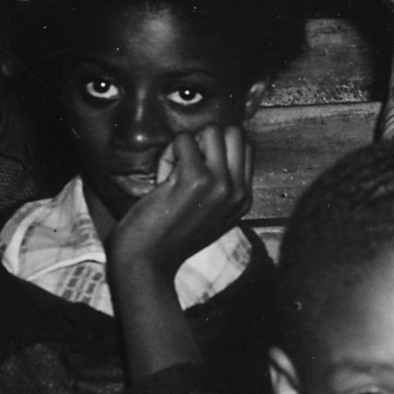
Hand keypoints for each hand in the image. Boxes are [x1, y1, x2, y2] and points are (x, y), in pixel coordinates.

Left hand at [105, 125, 252, 283]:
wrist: (148, 262)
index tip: (197, 167)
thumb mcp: (210, 215)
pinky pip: (183, 141)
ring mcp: (220, 184)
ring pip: (213, 130)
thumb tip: (210, 150)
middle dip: (206, 138)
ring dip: (188, 144)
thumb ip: (220, 187)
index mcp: (244, 199)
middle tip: (187, 162)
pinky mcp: (195, 179)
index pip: (245, 148)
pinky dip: (167, 153)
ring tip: (175, 168)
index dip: (218, 148)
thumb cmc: (170, 238)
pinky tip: (162, 178)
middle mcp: (238, 191)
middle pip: (235, 133)